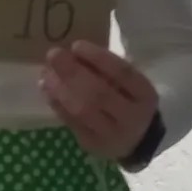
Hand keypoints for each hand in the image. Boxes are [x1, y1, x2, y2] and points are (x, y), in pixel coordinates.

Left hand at [39, 42, 157, 161]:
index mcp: (145, 95)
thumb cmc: (128, 101)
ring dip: (59, 88)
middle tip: (53, 54)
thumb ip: (108, 69)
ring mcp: (112, 135)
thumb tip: (73, 51)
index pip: (123, 74)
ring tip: (46, 71)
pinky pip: (71, 122)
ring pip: (83, 110)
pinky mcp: (92, 145)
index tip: (76, 45)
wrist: (137, 141)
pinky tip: (47, 88)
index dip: (99, 58)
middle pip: (100, 93)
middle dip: (72, 72)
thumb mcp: (128, 84)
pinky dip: (56, 103)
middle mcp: (132, 117)